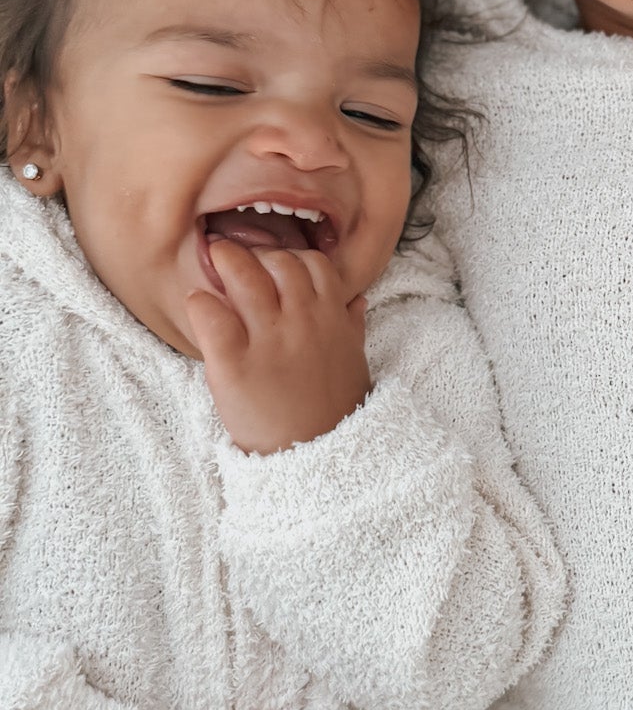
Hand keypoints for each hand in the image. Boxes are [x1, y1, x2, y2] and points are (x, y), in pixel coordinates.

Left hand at [186, 240, 370, 454]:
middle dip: (253, 253)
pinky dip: (200, 303)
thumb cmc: (334, 407)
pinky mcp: (233, 364)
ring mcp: (268, 341)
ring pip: (243, 275)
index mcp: (331, 317)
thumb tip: (355, 300)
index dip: (289, 257)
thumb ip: (351, 325)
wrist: (317, 456)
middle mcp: (302, 321)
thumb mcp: (352, 360)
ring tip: (214, 264)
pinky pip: (210, 314)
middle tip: (236, 260)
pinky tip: (200, 307)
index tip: (273, 266)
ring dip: (224, 262)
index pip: (312, 262)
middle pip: (277, 260)